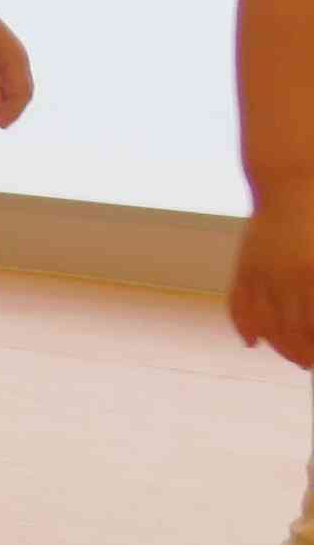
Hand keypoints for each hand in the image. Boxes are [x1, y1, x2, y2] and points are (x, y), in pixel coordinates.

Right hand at [233, 192, 313, 368]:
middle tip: (309, 364)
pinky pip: (238, 302)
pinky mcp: (244, 265)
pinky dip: (242, 325)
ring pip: (262, 322)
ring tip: (291, 357)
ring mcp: (260, 271)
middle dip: (301, 353)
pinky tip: (252, 341)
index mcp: (312, 274)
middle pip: (290, 331)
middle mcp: (284, 277)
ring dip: (276, 345)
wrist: (294, 180)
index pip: (313, 326)